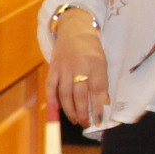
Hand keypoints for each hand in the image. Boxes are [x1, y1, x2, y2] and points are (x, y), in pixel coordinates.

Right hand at [50, 9, 108, 126]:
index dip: (98, 107)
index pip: (98, 90)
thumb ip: (102, 83)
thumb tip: (103, 104)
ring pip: (65, 94)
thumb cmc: (91, 49)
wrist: (74, 30)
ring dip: (70, 110)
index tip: (99, 120)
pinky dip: (53, 99)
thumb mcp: (102, 63)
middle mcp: (79, 66)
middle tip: (86, 123)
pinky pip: (51, 86)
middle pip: (80, 95)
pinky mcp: (53, 68)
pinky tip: (56, 109)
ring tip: (75, 119)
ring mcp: (64, 67)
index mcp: (96, 64)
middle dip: (83, 112)